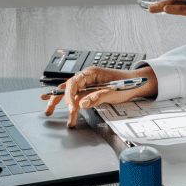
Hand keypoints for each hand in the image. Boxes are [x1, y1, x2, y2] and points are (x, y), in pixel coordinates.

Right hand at [41, 66, 157, 127]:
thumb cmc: (127, 84)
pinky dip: (65, 100)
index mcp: (91, 73)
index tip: (71, 107)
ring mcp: (88, 84)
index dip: (69, 95)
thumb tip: (81, 104)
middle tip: (51, 112)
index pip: (74, 82)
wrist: (137, 83)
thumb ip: (96, 97)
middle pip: (68, 88)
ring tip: (48, 111)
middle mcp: (87, 78)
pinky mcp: (90, 91)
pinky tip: (51, 101)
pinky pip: (75, 96)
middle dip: (59, 100)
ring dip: (58, 102)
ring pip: (69, 92)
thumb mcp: (113, 92)